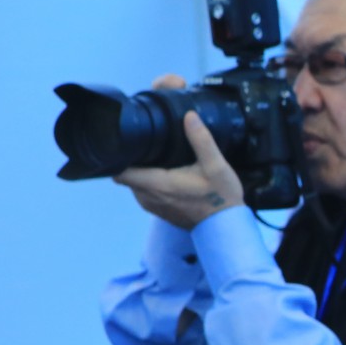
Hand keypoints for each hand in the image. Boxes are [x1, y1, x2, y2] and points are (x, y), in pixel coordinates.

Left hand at [116, 78, 242, 229]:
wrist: (225, 227)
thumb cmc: (221, 198)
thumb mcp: (216, 166)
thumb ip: (201, 140)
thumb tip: (189, 116)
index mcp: (157, 184)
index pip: (120, 171)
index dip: (120, 155)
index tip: (130, 143)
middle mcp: (148, 197)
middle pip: (125, 174)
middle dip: (133, 160)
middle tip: (148, 146)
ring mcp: (151, 206)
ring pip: (134, 183)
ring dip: (141, 171)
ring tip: (157, 158)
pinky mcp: (157, 211)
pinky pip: (143, 192)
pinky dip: (149, 182)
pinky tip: (165, 174)